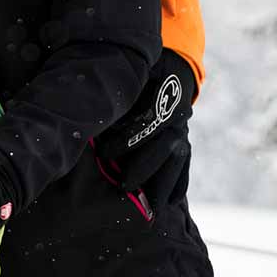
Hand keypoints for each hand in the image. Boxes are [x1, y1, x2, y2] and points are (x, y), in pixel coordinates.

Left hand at [93, 49, 196, 203]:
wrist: (172, 68)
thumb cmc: (141, 71)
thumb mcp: (130, 74)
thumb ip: (114, 88)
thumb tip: (90, 105)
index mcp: (162, 97)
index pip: (145, 122)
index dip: (124, 140)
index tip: (102, 154)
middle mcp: (176, 117)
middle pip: (162, 146)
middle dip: (143, 168)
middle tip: (123, 186)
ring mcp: (183, 131)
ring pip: (177, 160)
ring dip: (163, 184)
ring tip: (151, 207)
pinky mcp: (186, 142)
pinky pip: (185, 165)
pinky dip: (178, 184)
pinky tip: (170, 202)